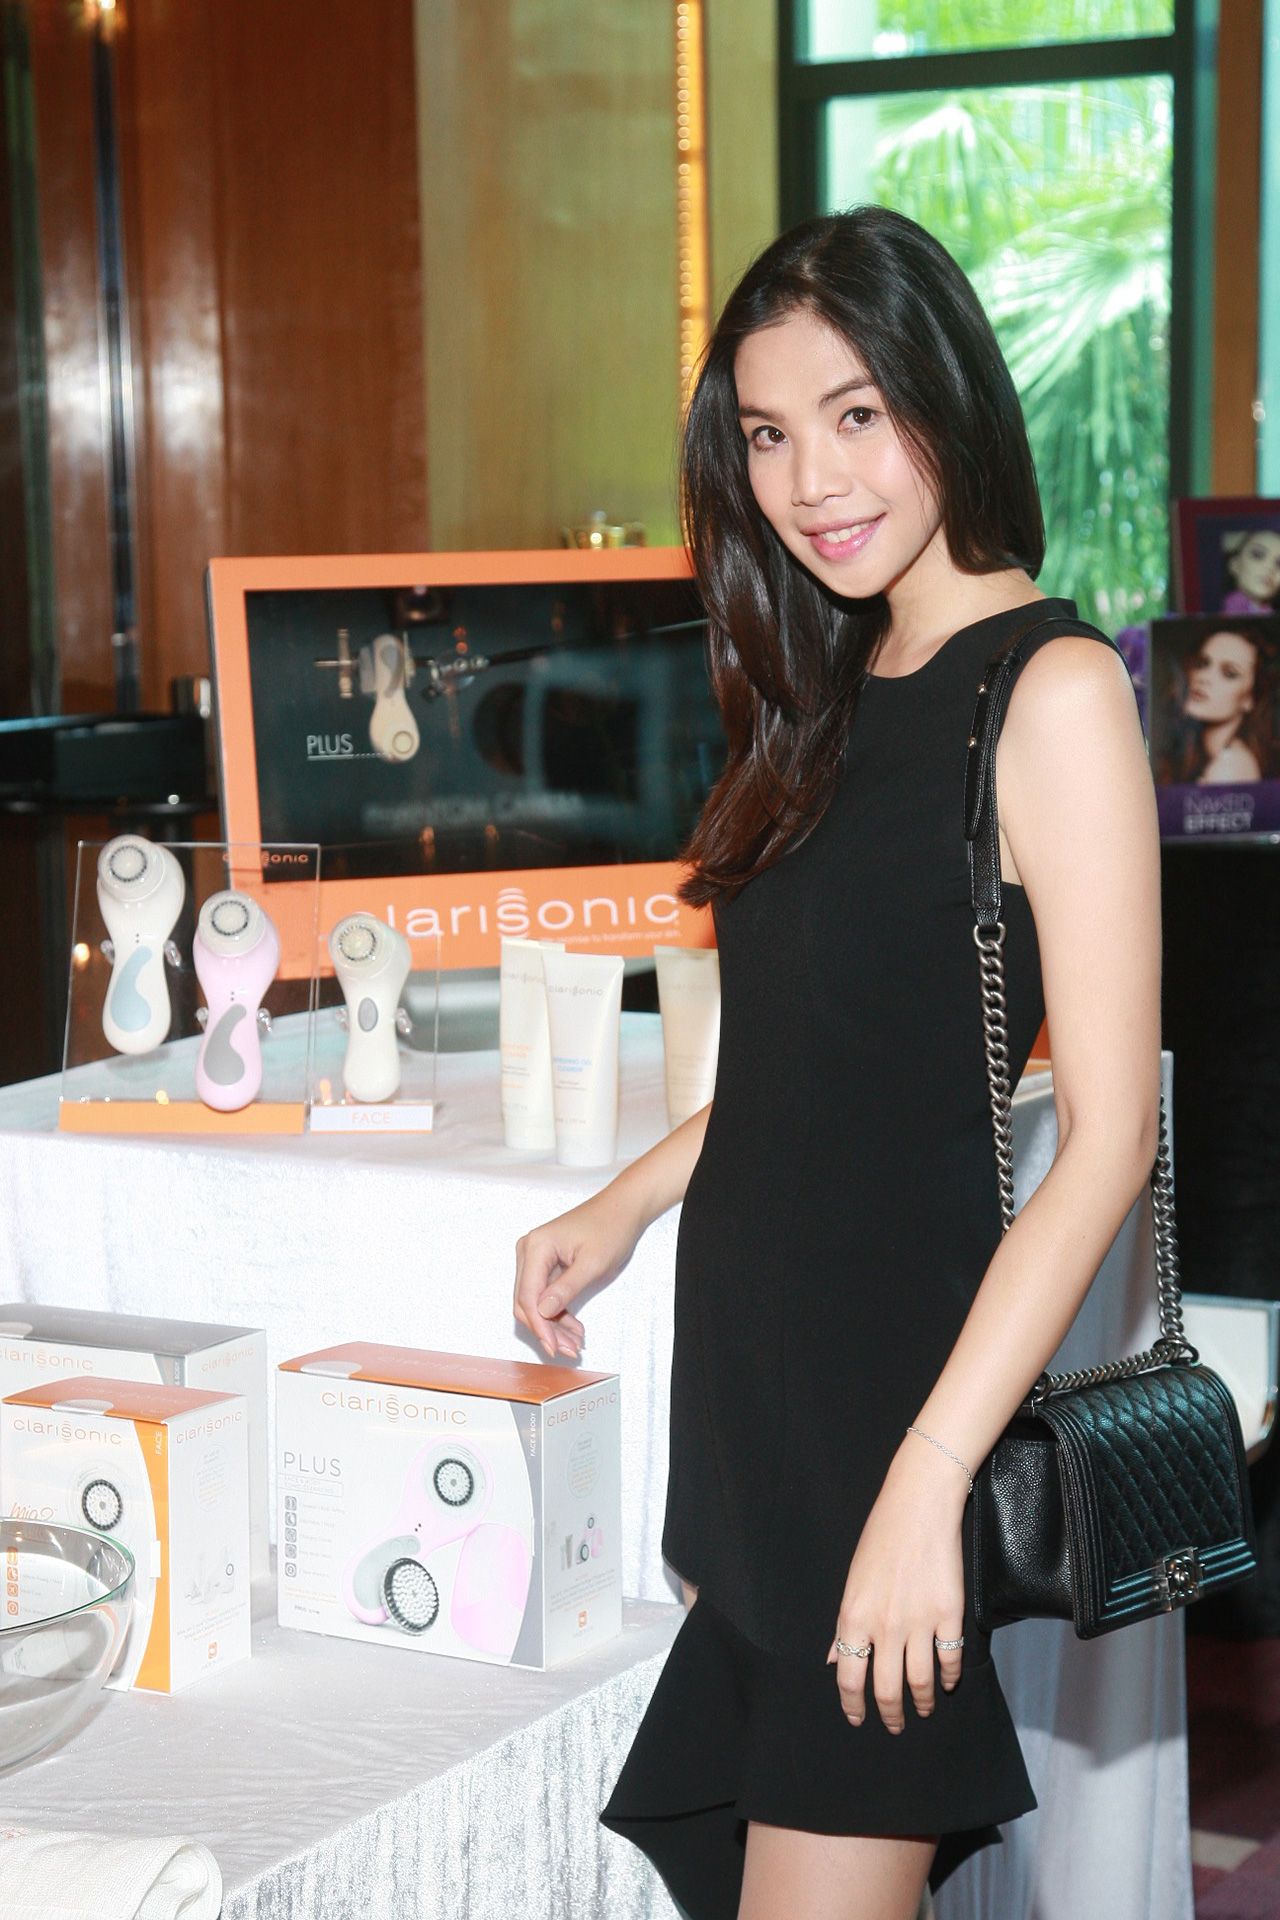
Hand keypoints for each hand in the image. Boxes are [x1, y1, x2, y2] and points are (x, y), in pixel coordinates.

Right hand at [513, 1188, 644, 1360]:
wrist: (624, 1209)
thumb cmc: (611, 1228)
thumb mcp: (592, 1264)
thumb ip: (566, 1289)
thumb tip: (542, 1312)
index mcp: (536, 1247)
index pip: (528, 1296)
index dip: (539, 1326)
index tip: (554, 1347)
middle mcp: (529, 1251)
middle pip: (527, 1301)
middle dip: (546, 1329)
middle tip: (568, 1350)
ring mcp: (536, 1257)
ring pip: (536, 1301)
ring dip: (553, 1325)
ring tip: (575, 1344)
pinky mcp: (546, 1263)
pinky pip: (545, 1294)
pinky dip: (558, 1313)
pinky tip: (574, 1329)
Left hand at [826, 1442, 968, 1733]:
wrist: (918, 1506)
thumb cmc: (880, 1539)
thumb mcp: (852, 1582)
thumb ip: (845, 1625)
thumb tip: (833, 1659)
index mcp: (854, 1617)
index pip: (848, 1677)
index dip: (853, 1706)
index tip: (858, 1719)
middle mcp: (885, 1626)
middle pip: (886, 1689)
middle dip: (890, 1715)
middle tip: (895, 1725)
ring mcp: (919, 1622)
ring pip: (921, 1681)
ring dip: (923, 1701)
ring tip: (923, 1708)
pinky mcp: (950, 1614)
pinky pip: (950, 1659)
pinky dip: (949, 1677)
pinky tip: (947, 1682)